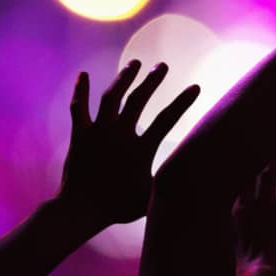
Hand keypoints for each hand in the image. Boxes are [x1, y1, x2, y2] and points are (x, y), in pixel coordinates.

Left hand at [57, 62, 200, 229]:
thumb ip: (168, 182)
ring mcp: (98, 133)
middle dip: (152, 81)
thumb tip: (190, 178)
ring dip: (124, 78)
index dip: (183, 101)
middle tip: (162, 66)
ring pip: (111, 98)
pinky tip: (82, 75)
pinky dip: (81, 91)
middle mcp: (119, 135)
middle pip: (137, 100)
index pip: (166, 119)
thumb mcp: (150, 197)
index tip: (196, 86)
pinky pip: (79, 109)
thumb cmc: (117, 207)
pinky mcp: (80, 136)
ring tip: (135, 64)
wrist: (78, 211)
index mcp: (140, 149)